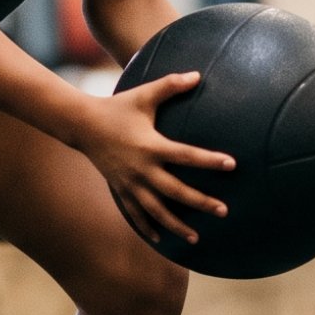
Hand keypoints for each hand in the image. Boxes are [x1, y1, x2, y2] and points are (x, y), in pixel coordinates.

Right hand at [72, 71, 236, 247]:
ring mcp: (130, 183)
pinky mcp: (121, 190)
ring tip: (197, 238)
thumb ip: (171, 85)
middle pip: (176, 191)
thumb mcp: (144, 95)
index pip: (186, 156)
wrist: (82, 125)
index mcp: (151, 146)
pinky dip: (148, 227)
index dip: (209, 160)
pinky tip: (162, 240)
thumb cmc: (118, 107)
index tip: (232, 165)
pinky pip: (136, 214)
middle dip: (200, 203)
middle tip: (224, 211)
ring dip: (177, 225)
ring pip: (157, 211)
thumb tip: (198, 75)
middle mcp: (142, 169)